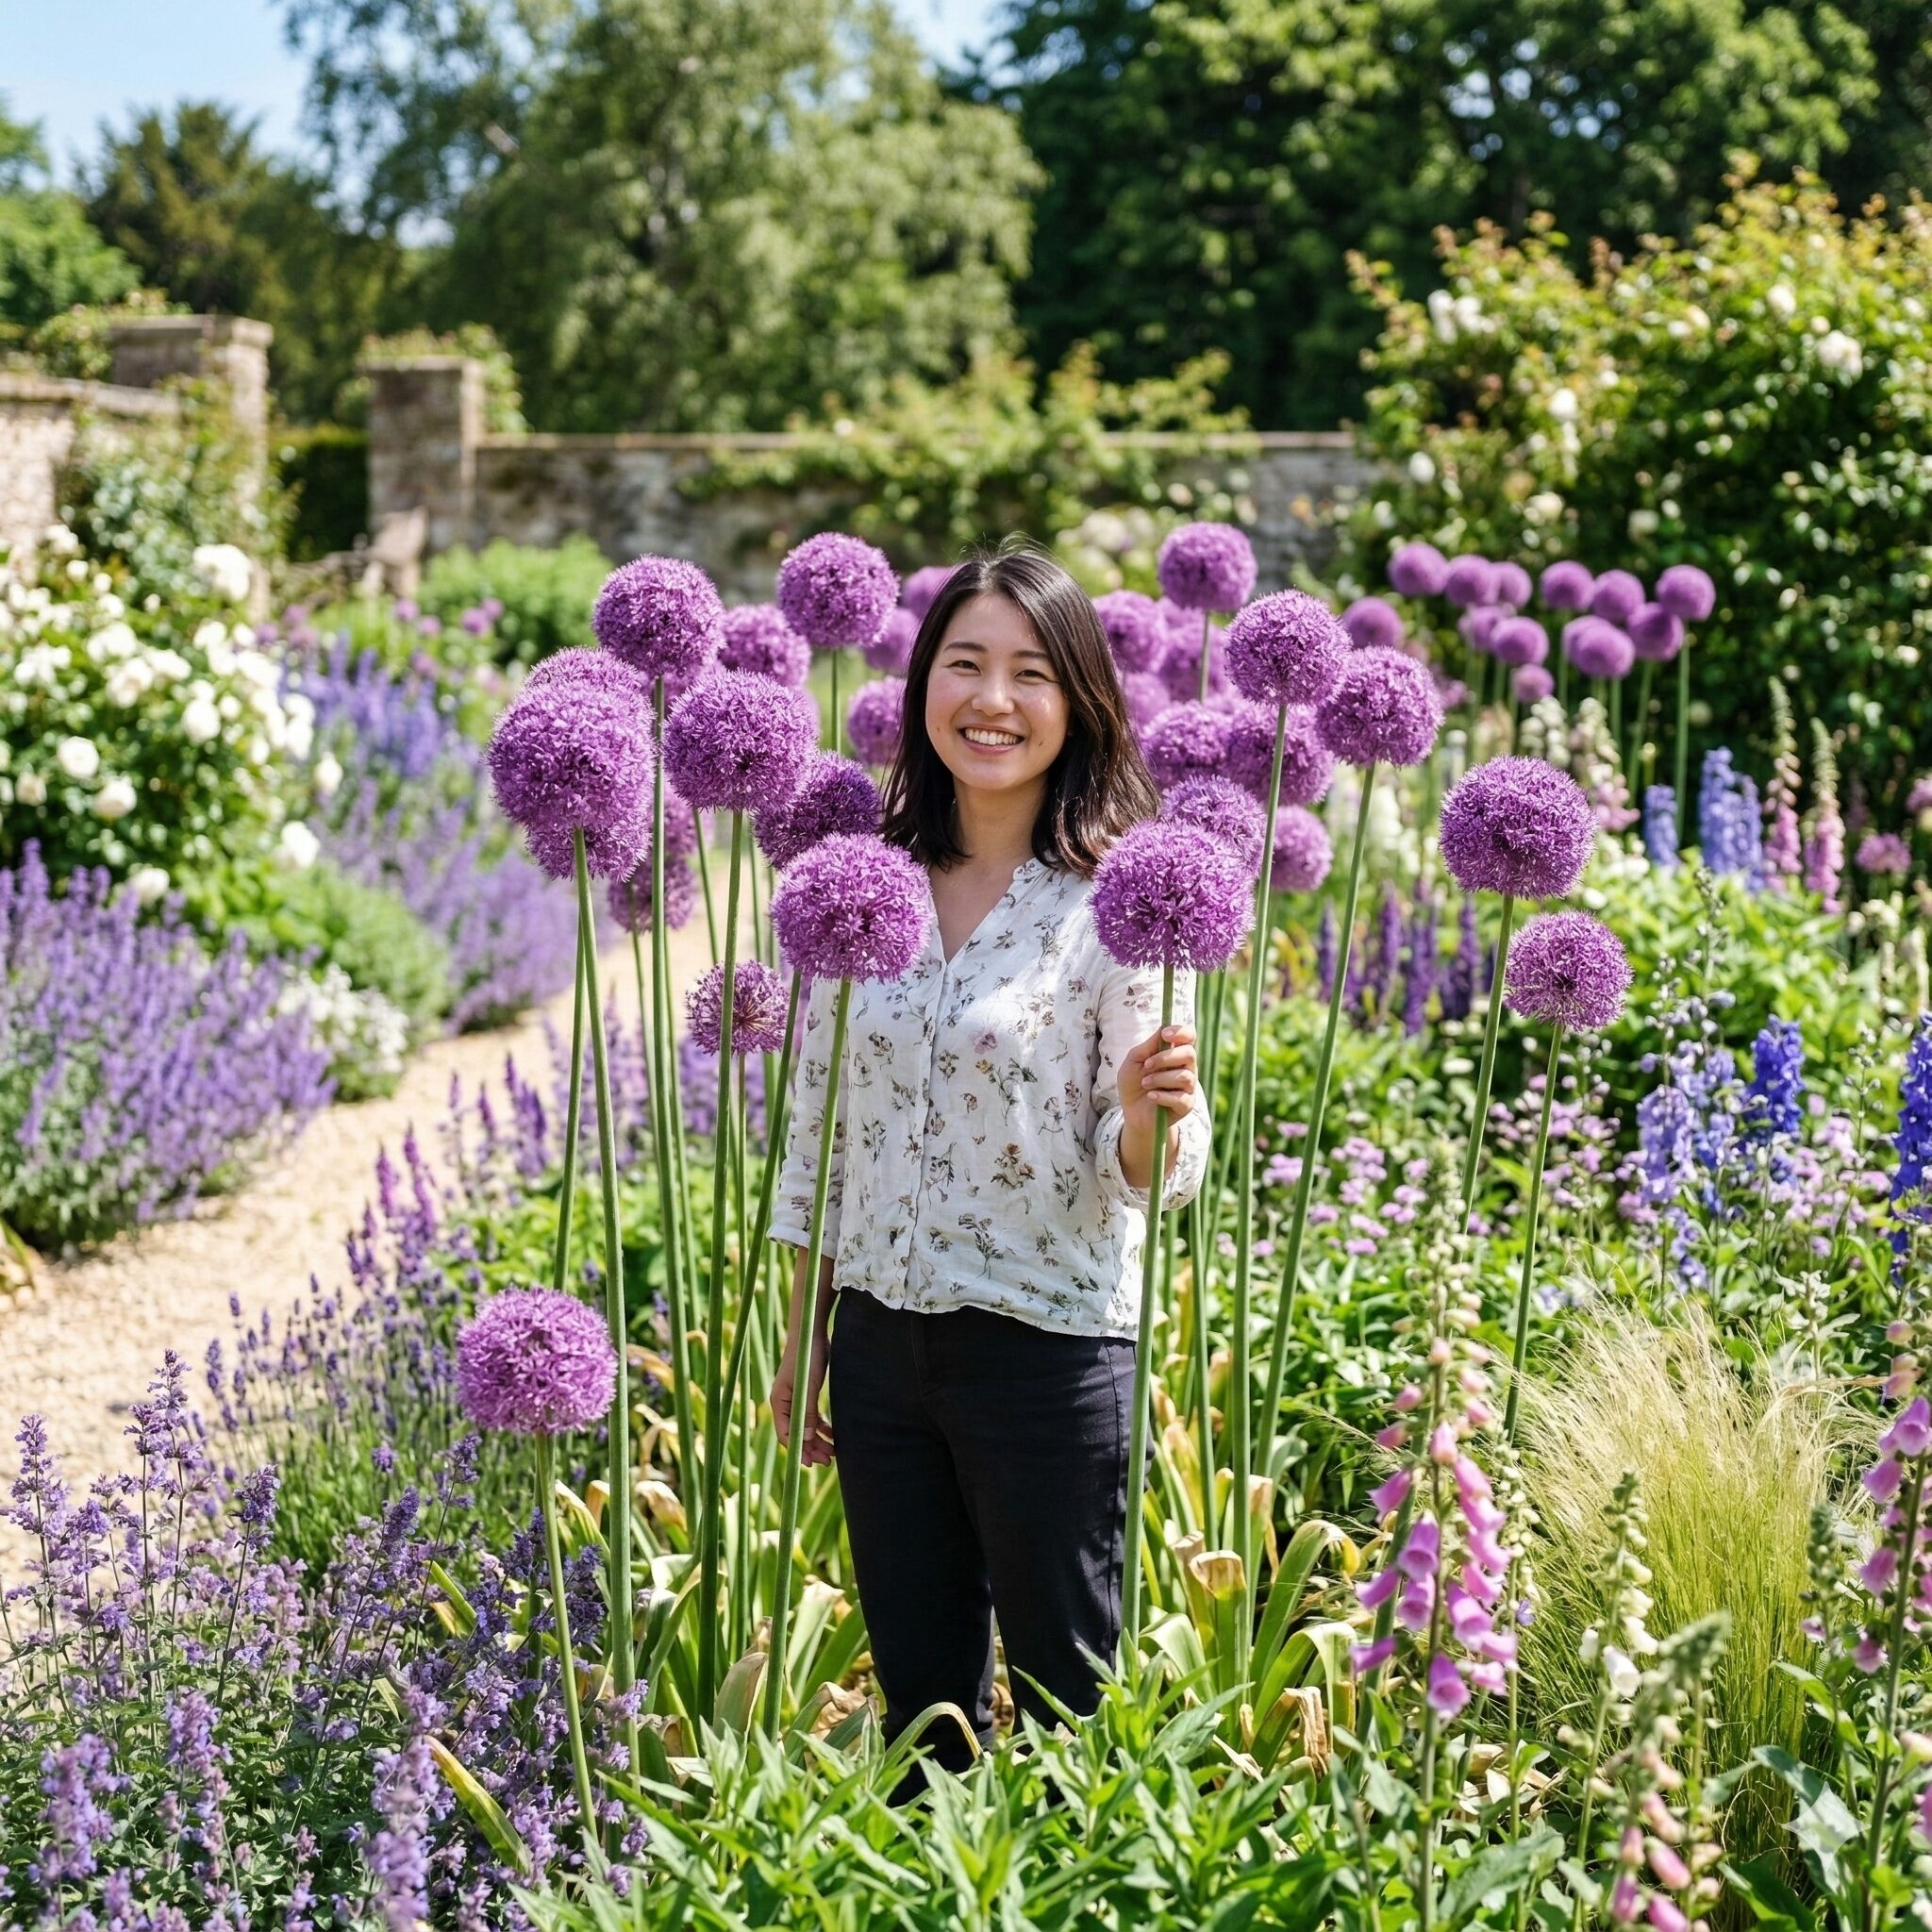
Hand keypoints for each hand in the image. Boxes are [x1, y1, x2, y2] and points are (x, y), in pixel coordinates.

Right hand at [769, 1328, 833, 1466]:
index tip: (811, 1462)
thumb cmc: (807, 1357)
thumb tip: (808, 1438)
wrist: (811, 1334)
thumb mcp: (809, 1387)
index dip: (798, 1450)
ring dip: (818, 1440)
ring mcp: (796, 1399)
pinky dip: (822, 1427)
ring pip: (806, 1427)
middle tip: (827, 1461)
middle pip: (796, 1433)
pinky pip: (813, 1417)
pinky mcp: (807, 1394)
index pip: (786, 1434)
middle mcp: (785, 1403)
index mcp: (779, 1402)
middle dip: (811, 1448)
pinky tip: (833, 1435)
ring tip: (833, 1453)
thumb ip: (807, 1412)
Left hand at [1118, 1022, 1197, 1191]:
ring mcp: (1188, 1087)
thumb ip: (1148, 1046)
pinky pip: (1181, 1097)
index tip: (1165, 1034)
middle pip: (1189, 1053)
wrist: (1132, 1112)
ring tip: (1145, 1084)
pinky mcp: (1186, 1105)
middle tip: (1146, 1065)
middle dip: (1165, 1057)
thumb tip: (1163, 1029)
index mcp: (1175, 1052)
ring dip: (1160, 1078)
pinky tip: (1151, 1096)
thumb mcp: (1134, 1061)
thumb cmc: (1133, 1083)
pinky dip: (1162, 1096)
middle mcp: (1187, 1067)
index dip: (1181, 1032)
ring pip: (1184, 1076)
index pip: (1189, 1036)